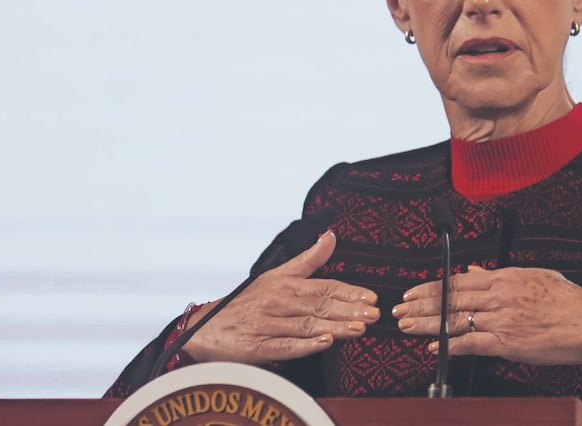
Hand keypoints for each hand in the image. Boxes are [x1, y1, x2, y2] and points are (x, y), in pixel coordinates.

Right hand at [183, 231, 379, 363]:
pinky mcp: (257, 347)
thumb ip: (309, 259)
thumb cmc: (247, 301)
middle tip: (375, 314)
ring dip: (335, 327)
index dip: (349, 292)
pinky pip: (285, 346)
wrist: (206, 327)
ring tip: (359, 328)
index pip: (324, 287)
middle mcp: (278, 302)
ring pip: (307, 325)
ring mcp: (268, 325)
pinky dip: (305, 345)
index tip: (372, 297)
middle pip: (320, 306)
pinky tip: (325, 343)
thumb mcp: (277, 275)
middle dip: (350, 310)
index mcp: (285, 284)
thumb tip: (331, 236)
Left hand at [392, 266, 581, 366]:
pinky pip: (472, 343)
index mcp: (505, 277)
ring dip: (427, 324)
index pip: (457, 280)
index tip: (413, 292)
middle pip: (450, 299)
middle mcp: (499, 295)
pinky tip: (435, 347)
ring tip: (407, 326)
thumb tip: (474, 270)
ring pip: (455, 320)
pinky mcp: (508, 343)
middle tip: (399, 310)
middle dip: (420, 305)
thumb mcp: (534, 276)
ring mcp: (502, 319)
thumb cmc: (570, 300)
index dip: (431, 287)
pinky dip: (450, 345)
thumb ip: (500, 275)